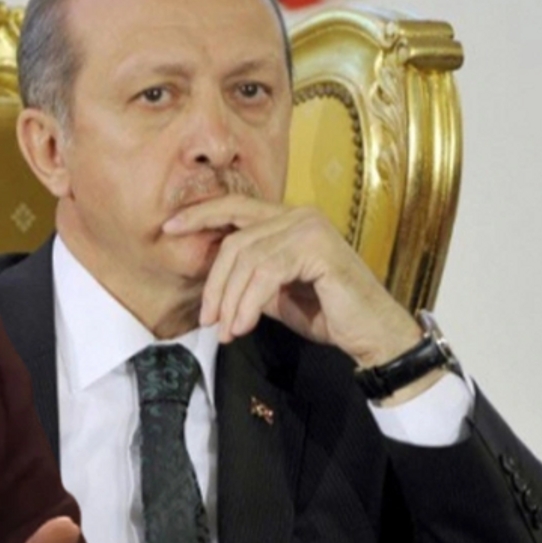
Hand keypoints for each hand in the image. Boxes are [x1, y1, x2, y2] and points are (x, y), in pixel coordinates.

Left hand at [163, 195, 419, 367]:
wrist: (372, 335)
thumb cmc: (328, 314)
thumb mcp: (275, 294)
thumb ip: (248, 278)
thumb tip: (213, 281)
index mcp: (289, 220)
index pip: (235, 207)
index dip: (200, 214)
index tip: (169, 228)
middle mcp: (300, 216)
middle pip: (235, 239)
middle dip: (214, 283)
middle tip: (207, 319)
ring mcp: (310, 228)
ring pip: (246, 257)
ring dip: (229, 300)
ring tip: (226, 330)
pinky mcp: (318, 249)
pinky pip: (265, 272)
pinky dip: (247, 302)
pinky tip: (243, 326)